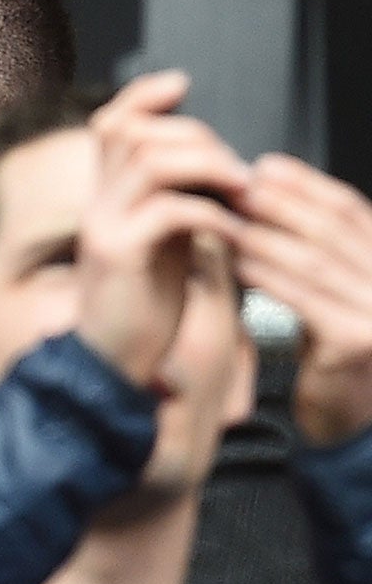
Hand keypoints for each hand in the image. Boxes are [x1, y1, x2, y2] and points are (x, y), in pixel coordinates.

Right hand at [73, 72, 247, 387]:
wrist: (112, 362)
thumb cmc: (144, 307)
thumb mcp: (162, 242)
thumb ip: (178, 202)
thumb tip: (219, 168)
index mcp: (106, 196)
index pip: (111, 122)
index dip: (143, 94)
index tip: (181, 85)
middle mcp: (96, 202)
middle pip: (134, 131)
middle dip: (198, 138)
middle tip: (238, 174)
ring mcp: (103, 225)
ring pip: (152, 160)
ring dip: (210, 168)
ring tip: (243, 195)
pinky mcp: (118, 254)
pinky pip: (170, 211)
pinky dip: (213, 215)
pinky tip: (233, 236)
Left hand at [234, 154, 371, 444]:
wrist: (348, 418)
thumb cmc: (330, 350)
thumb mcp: (329, 289)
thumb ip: (314, 247)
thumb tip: (264, 188)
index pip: (350, 210)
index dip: (307, 184)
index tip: (265, 166)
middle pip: (331, 230)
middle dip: (280, 203)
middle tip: (236, 186)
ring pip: (313, 261)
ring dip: (264, 236)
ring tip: (226, 219)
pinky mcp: (357, 341)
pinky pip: (303, 297)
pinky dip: (266, 275)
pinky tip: (236, 262)